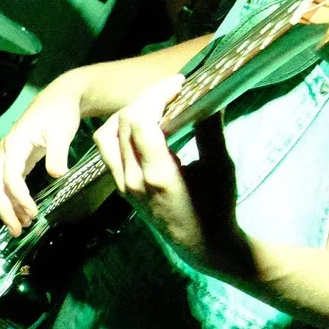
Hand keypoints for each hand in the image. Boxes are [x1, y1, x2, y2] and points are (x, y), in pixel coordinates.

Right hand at [0, 76, 85, 233]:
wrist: (60, 97)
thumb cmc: (60, 112)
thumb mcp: (62, 132)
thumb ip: (58, 154)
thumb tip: (57, 175)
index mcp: (14, 145)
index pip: (12, 178)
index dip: (20, 198)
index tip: (34, 213)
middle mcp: (6, 151)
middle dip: (6, 210)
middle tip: (17, 230)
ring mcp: (9, 156)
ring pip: (1, 187)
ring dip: (9, 208)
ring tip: (21, 226)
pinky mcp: (16, 159)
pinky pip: (9, 183)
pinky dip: (14, 199)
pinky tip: (24, 212)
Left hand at [96, 77, 245, 268]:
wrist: (202, 244)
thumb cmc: (217, 207)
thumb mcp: (221, 167)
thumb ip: (211, 130)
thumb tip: (210, 94)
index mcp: (158, 175)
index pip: (140, 122)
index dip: (156, 95)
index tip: (179, 84)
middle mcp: (133, 180)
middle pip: (122, 123)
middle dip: (145, 98)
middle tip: (171, 89)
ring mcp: (123, 185)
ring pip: (107, 135)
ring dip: (127, 113)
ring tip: (154, 104)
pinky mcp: (121, 188)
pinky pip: (108, 150)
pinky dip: (120, 130)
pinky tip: (144, 123)